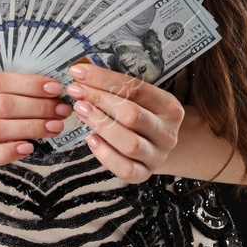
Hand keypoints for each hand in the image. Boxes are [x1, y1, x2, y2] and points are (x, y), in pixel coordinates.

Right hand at [0, 72, 73, 191]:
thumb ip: (9, 95)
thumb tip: (50, 90)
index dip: (30, 84)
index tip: (55, 88)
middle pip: (2, 104)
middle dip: (38, 106)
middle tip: (61, 110)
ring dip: (32, 127)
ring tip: (54, 127)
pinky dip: (11, 150)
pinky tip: (29, 147)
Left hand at [65, 63, 183, 182]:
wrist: (158, 144)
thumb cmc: (144, 115)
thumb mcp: (141, 99)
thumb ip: (118, 88)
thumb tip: (84, 75)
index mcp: (169, 106)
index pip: (136, 88)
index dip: (104, 79)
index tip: (79, 72)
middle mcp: (166, 132)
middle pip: (132, 115)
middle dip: (100, 100)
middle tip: (77, 92)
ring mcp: (157, 155)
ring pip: (129, 143)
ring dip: (100, 124)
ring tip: (81, 111)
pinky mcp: (144, 174)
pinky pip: (124, 168)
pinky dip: (105, 154)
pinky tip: (91, 139)